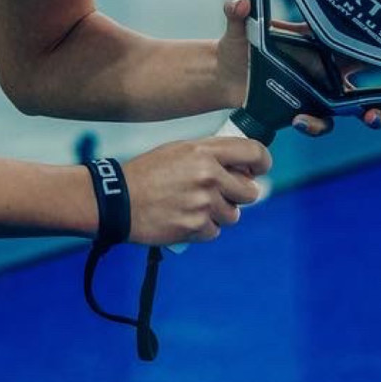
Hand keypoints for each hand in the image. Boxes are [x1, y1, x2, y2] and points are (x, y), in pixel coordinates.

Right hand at [123, 134, 271, 245]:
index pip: (253, 152)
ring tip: (194, 207)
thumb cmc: (146, 173)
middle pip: (250, 191)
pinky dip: (202, 229)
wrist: (118, 201)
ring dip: (219, 214)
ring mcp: (204, 203)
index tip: (259, 169)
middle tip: (219, 194)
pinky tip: (183, 218)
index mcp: (205, 152)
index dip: (262, 162)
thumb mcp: (177, 150)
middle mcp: (209, 176)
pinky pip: (215, 231)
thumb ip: (210, 155)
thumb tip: (240, 167)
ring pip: (233, 215)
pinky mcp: (196, 226)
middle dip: (238, 194)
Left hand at [217, 0, 380, 138]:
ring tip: (370, 116)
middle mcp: (325, 64)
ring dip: (370, 111)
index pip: (353, 35)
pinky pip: (322, 122)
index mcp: (317, 38)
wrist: (225, 76)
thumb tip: (241, 2)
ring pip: (356, 103)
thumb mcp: (238, 27)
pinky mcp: (307, 108)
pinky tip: (300, 120)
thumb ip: (238, 13)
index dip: (377, 40)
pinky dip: (316, 124)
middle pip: (368, 72)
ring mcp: (320, 89)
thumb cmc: (238, 46)